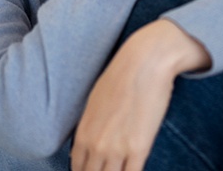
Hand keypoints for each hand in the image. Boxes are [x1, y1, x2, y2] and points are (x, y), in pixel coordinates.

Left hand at [70, 19, 209, 170]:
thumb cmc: (122, 75)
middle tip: (110, 169)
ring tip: (121, 169)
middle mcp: (96, 145)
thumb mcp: (95, 102)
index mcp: (83, 133)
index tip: (96, 169)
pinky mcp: (139, 148)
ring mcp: (117, 149)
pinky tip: (134, 169)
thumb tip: (94, 141)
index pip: (77, 168)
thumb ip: (92, 126)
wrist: (144, 62)